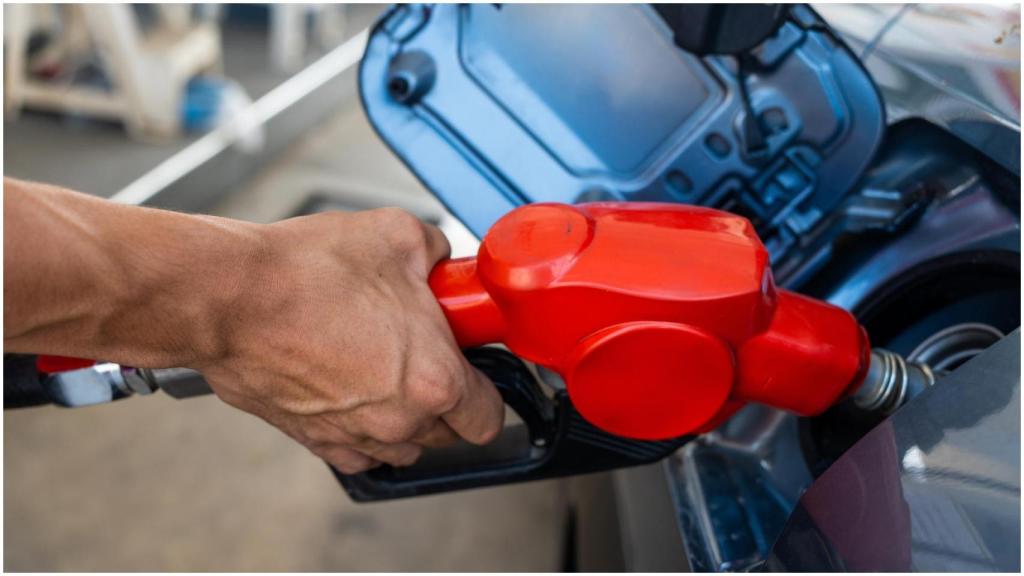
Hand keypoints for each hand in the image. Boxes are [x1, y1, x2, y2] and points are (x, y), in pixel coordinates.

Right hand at [197, 208, 504, 472]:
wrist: (229, 297)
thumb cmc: (307, 272)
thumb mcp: (399, 236)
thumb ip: (439, 254)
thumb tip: (442, 263)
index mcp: (435, 380)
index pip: (488, 416)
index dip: (487, 390)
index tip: (475, 369)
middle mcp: (400, 419)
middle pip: (449, 433)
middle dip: (448, 400)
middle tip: (428, 355)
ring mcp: (356, 436)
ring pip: (405, 445)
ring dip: (407, 417)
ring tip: (386, 368)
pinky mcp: (314, 440)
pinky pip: (359, 451)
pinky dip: (364, 430)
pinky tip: (353, 388)